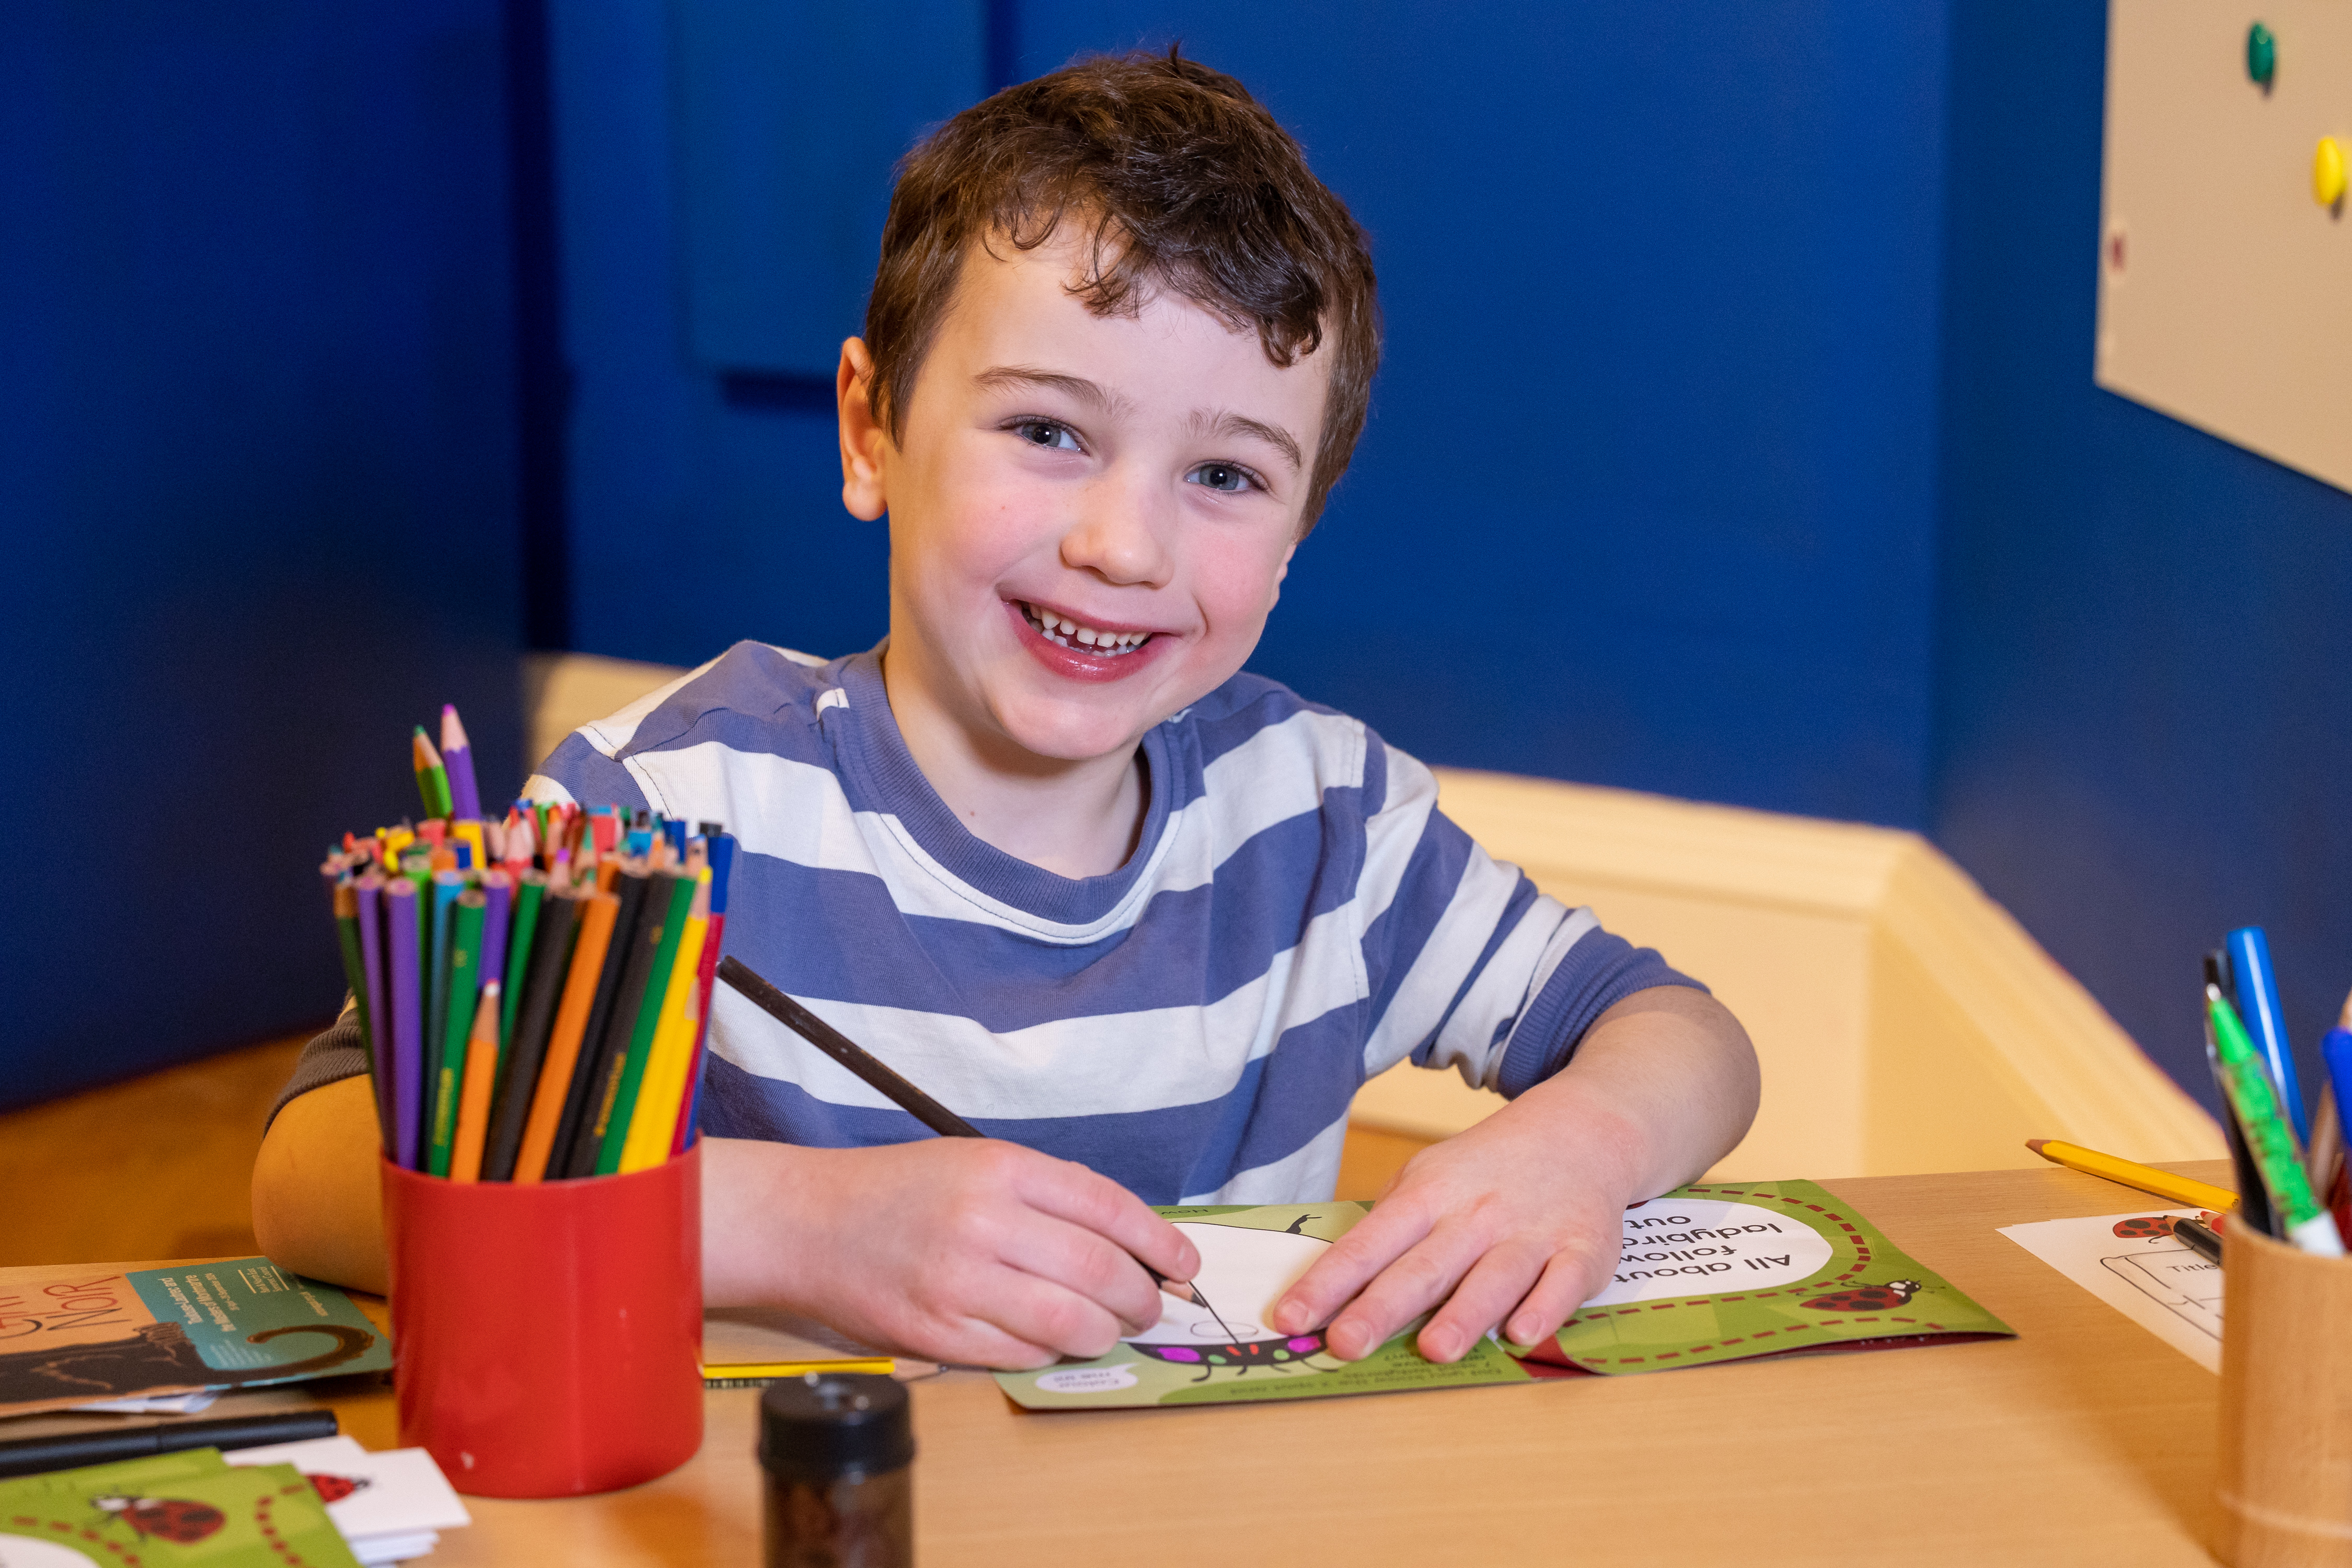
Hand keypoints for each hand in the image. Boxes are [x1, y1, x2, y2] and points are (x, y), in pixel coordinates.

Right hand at [700, 1135, 1198, 1369]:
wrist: (810, 1222)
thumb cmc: (903, 1189)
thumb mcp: (979, 1162)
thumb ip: (1052, 1195)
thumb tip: (1134, 1241)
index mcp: (1002, 1170)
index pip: (1108, 1208)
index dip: (1160, 1242)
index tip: (1185, 1264)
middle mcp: (984, 1223)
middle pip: (1099, 1272)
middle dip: (1141, 1297)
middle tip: (1150, 1306)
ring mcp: (959, 1283)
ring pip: (1068, 1323)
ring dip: (1104, 1332)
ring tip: (1106, 1327)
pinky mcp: (937, 1333)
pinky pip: (1022, 1355)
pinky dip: (1051, 1353)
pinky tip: (1050, 1339)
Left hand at [1268, 1085, 1640, 1361]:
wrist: (1581, 1130)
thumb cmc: (1486, 1170)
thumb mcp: (1428, 1177)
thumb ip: (1389, 1226)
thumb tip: (1334, 1280)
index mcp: (1427, 1195)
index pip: (1368, 1243)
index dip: (1328, 1282)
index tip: (1290, 1318)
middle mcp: (1476, 1215)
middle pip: (1423, 1266)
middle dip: (1381, 1307)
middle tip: (1345, 1344)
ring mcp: (1532, 1234)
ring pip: (1494, 1278)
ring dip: (1464, 1315)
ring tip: (1434, 1350)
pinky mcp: (1583, 1252)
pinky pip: (1562, 1284)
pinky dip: (1544, 1309)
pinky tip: (1522, 1334)